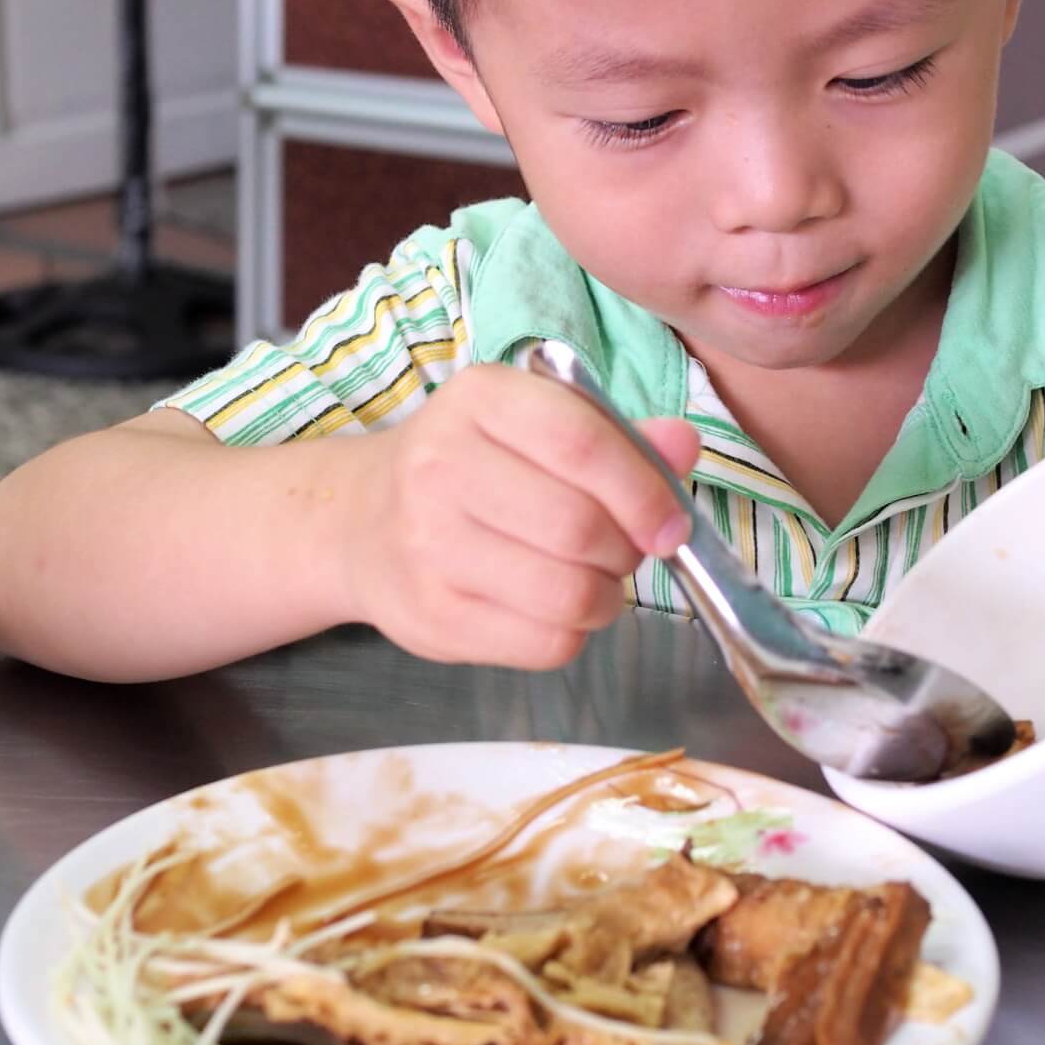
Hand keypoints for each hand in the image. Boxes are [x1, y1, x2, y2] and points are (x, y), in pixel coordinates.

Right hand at [348, 364, 697, 668]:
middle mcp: (441, 466)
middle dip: (625, 550)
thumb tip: (684, 445)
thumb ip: (617, 436)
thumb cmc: (472, 466)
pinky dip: (572, 633)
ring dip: (604, 597)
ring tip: (592, 581)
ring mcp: (428, 546)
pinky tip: (553, 609)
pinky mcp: (431, 617)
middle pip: (578, 526)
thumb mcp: (536, 425)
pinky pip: (543, 644)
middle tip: (622, 551)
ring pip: (566, 594)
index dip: (644, 491)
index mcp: (480, 400)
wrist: (360, 521)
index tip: (671, 525)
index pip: (582, 444)